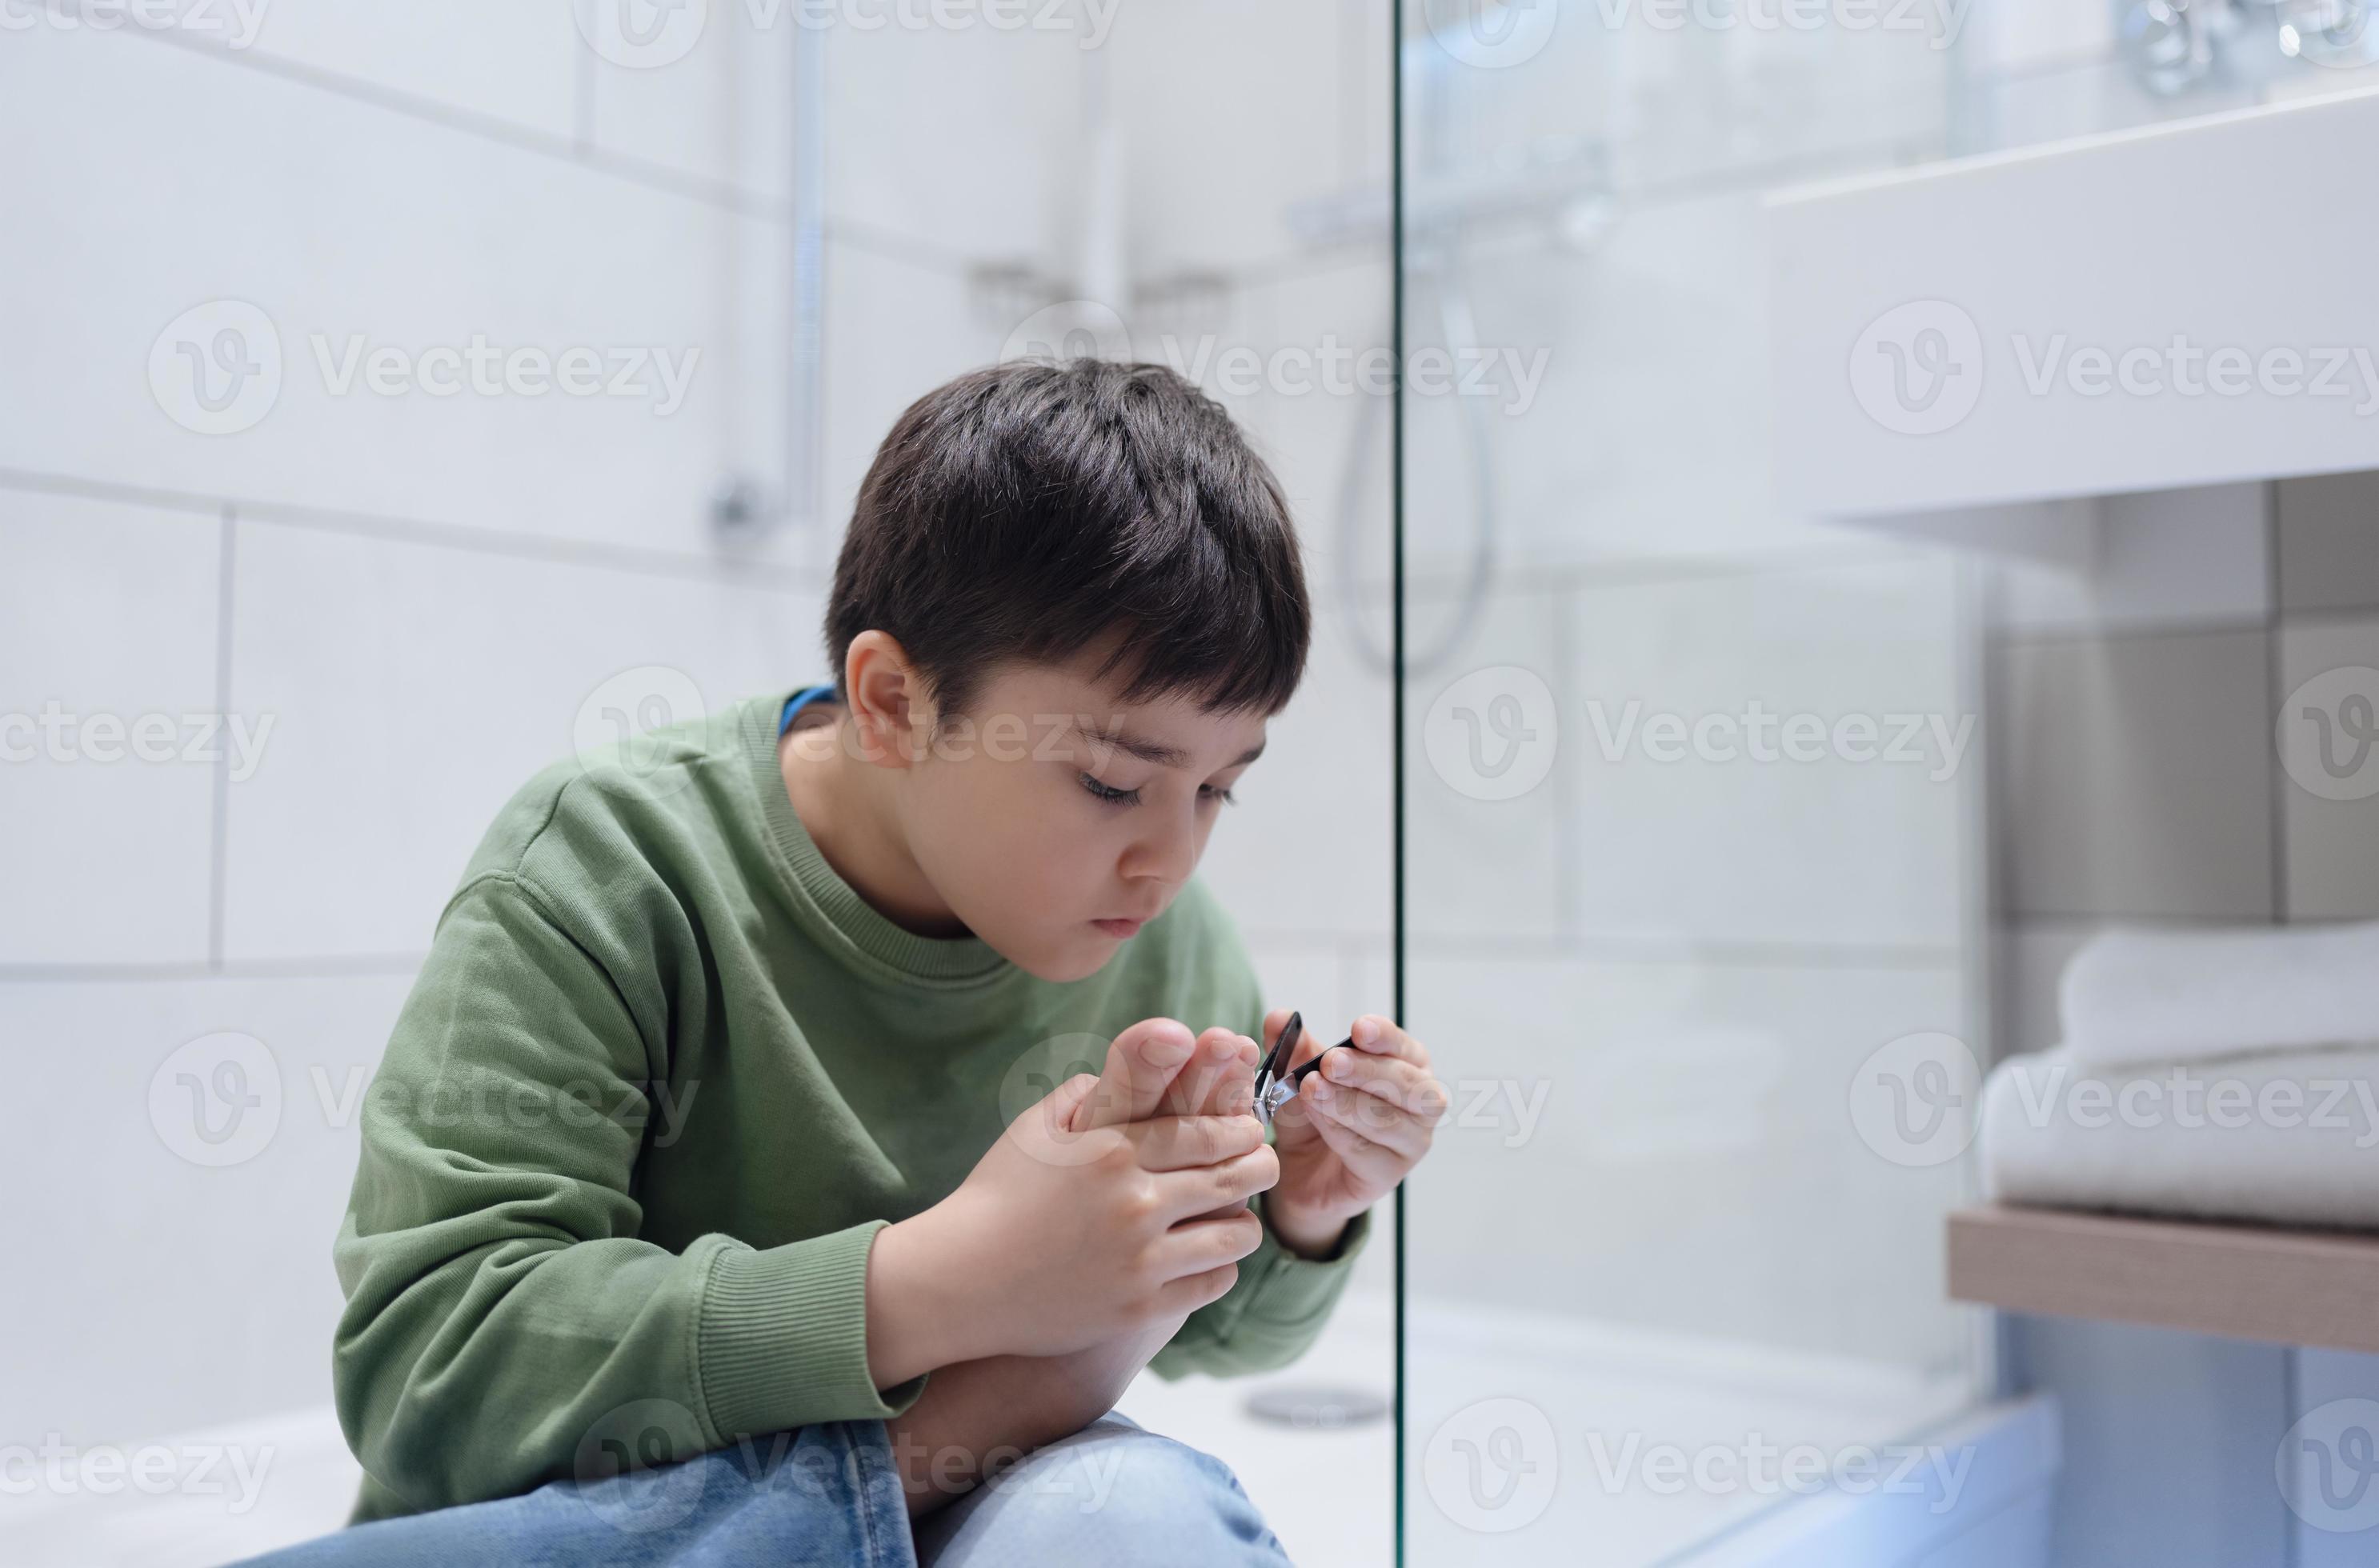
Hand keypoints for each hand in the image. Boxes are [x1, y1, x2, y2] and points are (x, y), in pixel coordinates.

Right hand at [869, 1019, 1274, 1374]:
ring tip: (1239, 1219)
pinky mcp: (1138, 1307)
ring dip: (1244, 1223)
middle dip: (1260, 1166)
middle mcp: (1134, 1203)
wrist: (958, 1280)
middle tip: (1265, 1164)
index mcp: (1112, 1151)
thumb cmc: (996, 1197)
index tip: (1251, 1128)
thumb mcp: (1035, 1128)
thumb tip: (1130, 1070)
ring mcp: (1139, 1261)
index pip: (1206, 1132)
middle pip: (1233, 1178)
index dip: (1240, 1129)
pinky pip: (1212, 1282)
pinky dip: (1219, 1267)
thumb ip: (1090, 1093)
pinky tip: (1208, 1258)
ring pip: (1234, 1235)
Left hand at [1260, 1011, 1445, 1257]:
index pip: (1406, 1049)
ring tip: (1313, 1088)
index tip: (1359, 1028)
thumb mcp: (1301, 1075)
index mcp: (1409, 1067)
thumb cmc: (1317, 1114)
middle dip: (1366, 1070)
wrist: (1304, 1171)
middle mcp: (1421, 1104)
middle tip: (1329, 1062)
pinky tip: (1317, 1117)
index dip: (1385, 1037)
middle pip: (1408, 1085)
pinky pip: (1367, 1152)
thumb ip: (1293, 1047)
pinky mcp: (1389, 1174)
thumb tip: (1279, 1017)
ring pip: (1388, 1120)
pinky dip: (1339, 1132)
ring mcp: (1411, 1143)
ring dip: (1347, 1102)